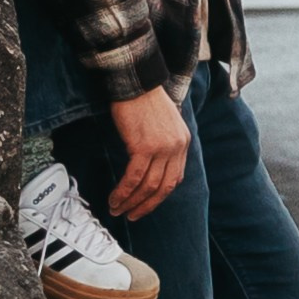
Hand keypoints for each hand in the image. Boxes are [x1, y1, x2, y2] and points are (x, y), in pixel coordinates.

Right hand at [106, 86, 191, 217]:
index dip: (160, 195)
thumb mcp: (163, 124)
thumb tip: (152, 166)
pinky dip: (124, 191)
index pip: (175, 178)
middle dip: (147, 205)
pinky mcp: (144, 147)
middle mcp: (177, 147)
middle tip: (132, 216)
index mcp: (183, 143)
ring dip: (131, 202)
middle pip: (164, 186)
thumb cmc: (144, 101)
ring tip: (118, 211)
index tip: (146, 205)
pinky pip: (134, 177)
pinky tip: (115, 199)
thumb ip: (163, 145)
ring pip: (148, 185)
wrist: (135, 83)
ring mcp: (162, 148)